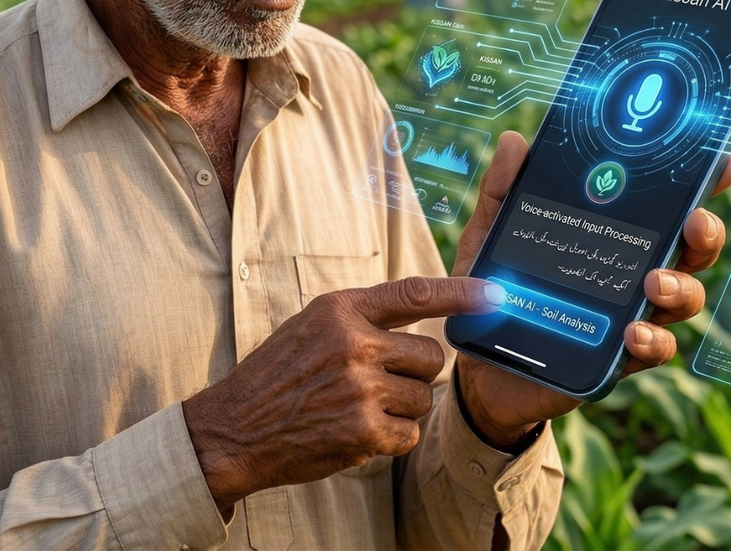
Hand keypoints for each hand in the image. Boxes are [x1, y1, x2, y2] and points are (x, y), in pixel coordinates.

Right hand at [182, 277, 499, 516]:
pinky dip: (392, 437)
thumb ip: (361, 317)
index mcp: (341, 310)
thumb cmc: (276, 376)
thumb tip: (419, 313)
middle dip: (416, 372)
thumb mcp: (310, 326)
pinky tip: (359, 431)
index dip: (460, 292)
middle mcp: (354, 344)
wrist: (236, 427)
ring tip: (360, 406)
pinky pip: (409, 433)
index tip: (495, 293)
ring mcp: (360, 388)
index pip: (414, 294)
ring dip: (403, 407)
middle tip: (382, 381)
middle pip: (431, 356)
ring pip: (423, 397)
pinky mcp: (363, 431)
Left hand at [451, 132, 730, 445]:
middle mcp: (633, 273)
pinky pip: (654, 350)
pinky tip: (633, 333)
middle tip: (695, 221)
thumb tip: (514, 141)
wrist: (476, 364)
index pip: (666, 204)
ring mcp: (631, 316)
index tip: (723, 162)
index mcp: (612, 235)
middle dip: (704, 234)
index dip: (702, 183)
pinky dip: (652, 341)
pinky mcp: (618, 359)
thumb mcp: (491, 235)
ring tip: (656, 283)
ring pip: (684, 298)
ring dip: (681, 288)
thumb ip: (503, 191)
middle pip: (690, 250)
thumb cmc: (492, 289)